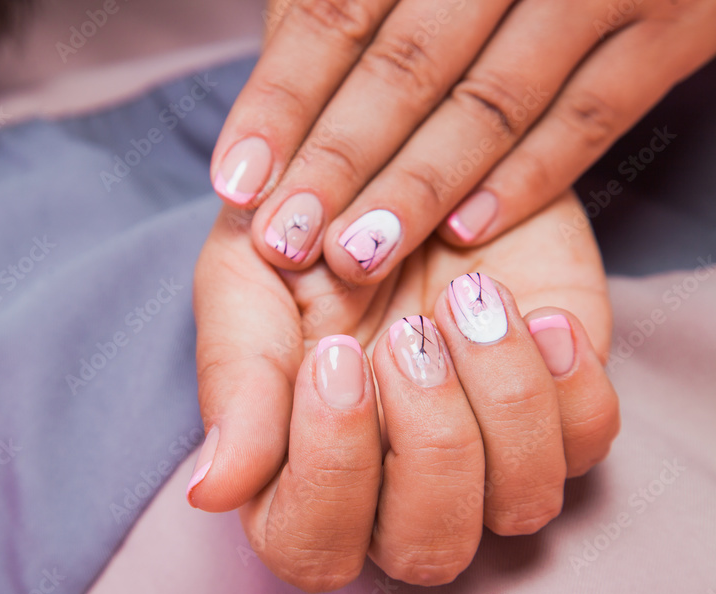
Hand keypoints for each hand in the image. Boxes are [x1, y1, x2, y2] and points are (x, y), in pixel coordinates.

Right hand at [188, 192, 619, 588]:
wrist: (391, 151)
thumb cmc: (303, 226)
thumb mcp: (247, 285)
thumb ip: (235, 386)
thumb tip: (210, 492)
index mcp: (303, 473)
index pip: (314, 548)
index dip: (331, 471)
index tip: (334, 358)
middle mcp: (397, 485)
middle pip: (426, 549)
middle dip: (427, 438)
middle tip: (405, 333)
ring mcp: (488, 452)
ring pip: (521, 504)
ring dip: (500, 400)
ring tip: (468, 300)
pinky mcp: (561, 403)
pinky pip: (590, 440)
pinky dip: (566, 380)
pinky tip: (532, 310)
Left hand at [210, 0, 715, 283]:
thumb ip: (339, 2)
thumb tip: (269, 98)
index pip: (336, 12)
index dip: (281, 101)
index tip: (237, 181)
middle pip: (407, 68)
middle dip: (338, 163)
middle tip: (285, 240)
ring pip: (492, 104)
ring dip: (416, 190)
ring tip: (355, 253)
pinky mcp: (678, 28)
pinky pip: (592, 118)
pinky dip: (527, 180)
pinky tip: (464, 231)